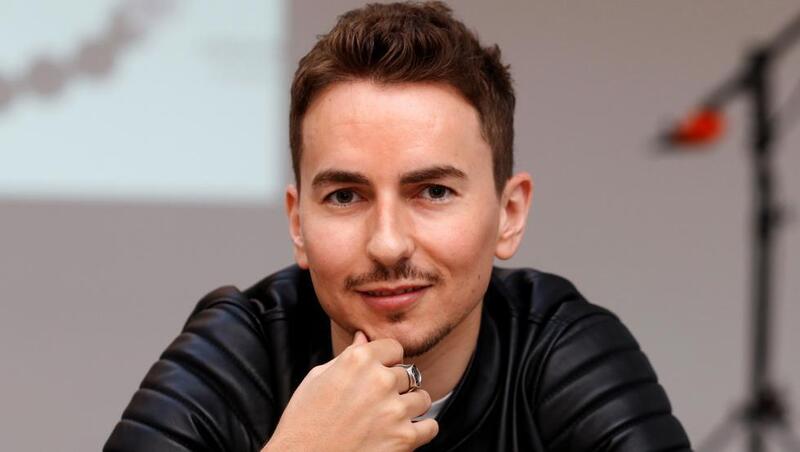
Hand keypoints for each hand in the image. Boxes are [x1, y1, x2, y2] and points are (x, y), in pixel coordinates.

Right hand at [262, 331, 438, 451]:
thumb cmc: (303, 422)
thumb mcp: (317, 378)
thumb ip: (347, 356)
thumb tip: (363, 338)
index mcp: (358, 361)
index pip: (394, 347)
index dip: (387, 361)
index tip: (381, 372)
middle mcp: (380, 380)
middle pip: (409, 373)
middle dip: (397, 386)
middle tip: (379, 401)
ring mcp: (394, 409)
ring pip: (423, 398)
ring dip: (410, 407)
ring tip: (391, 417)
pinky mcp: (404, 438)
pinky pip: (430, 426)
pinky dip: (421, 430)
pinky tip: (403, 432)